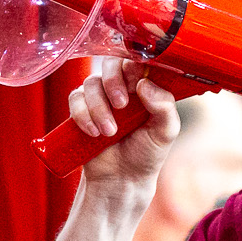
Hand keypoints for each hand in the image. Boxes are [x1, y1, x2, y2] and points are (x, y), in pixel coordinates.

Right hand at [66, 60, 180, 189]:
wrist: (121, 179)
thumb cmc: (146, 154)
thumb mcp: (166, 131)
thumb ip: (164, 106)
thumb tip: (144, 83)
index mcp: (145, 87)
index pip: (138, 61)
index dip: (134, 67)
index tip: (136, 85)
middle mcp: (122, 87)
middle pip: (111, 63)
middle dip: (113, 82)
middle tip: (122, 106)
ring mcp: (101, 97)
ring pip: (91, 83)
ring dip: (99, 107)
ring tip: (110, 132)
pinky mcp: (82, 109)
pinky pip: (75, 99)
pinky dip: (83, 114)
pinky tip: (94, 132)